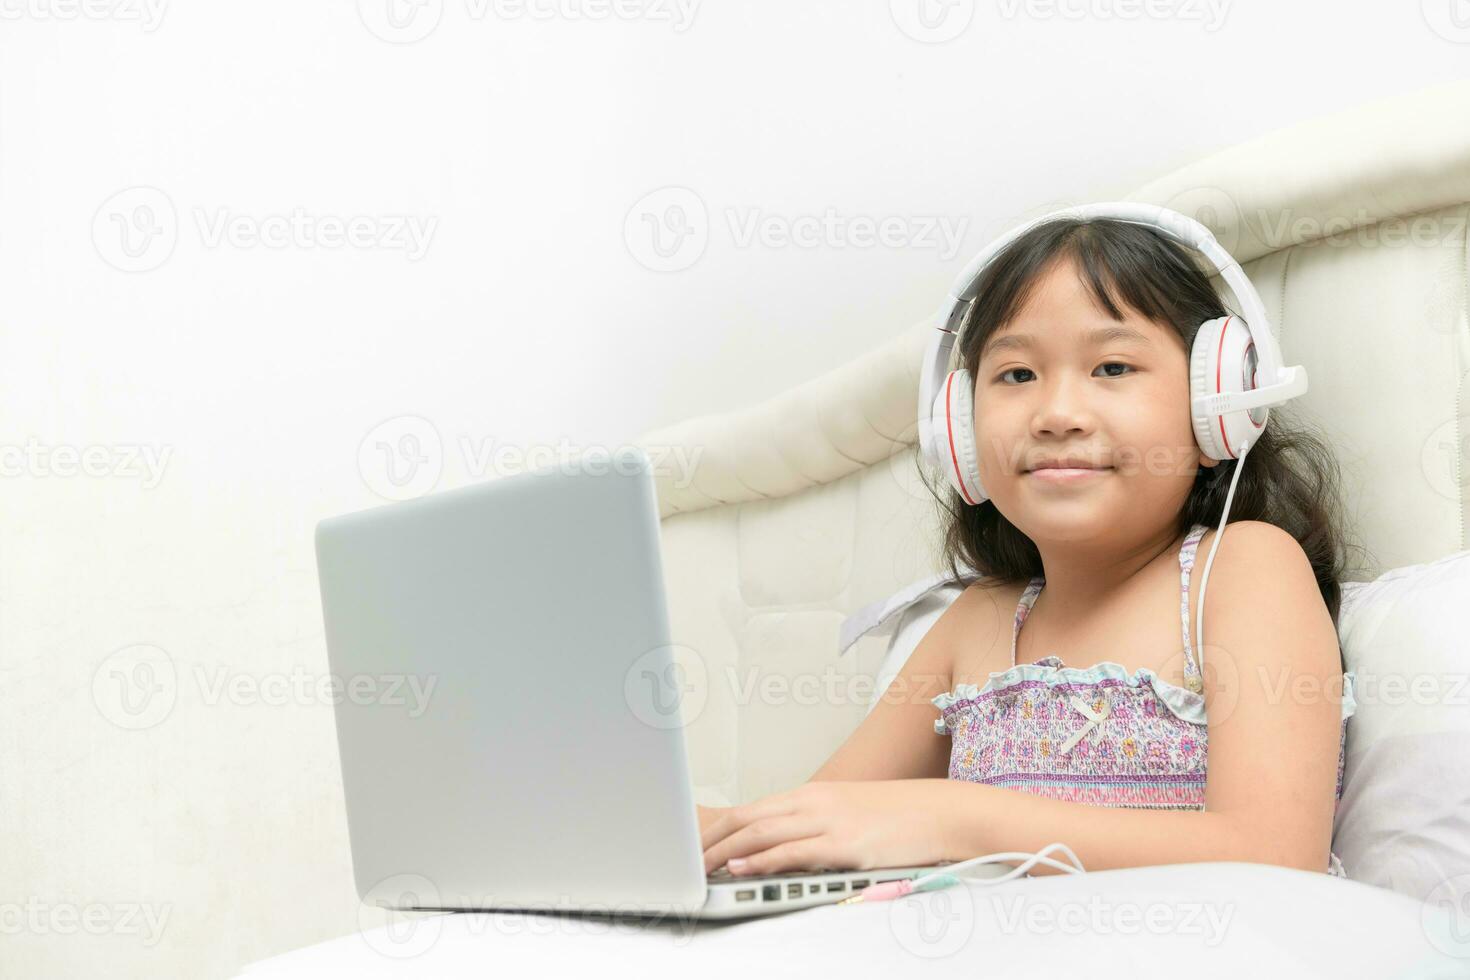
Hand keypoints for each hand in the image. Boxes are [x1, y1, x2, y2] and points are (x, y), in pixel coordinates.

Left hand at [701, 780, 947, 876]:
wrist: (941, 812)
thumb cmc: (897, 818)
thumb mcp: (846, 814)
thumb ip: (812, 827)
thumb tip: (781, 848)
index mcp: (811, 794)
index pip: (750, 809)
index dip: (717, 828)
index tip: (695, 847)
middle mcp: (813, 802)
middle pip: (747, 818)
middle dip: (711, 840)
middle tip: (685, 861)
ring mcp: (829, 821)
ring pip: (763, 832)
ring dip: (727, 852)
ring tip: (701, 868)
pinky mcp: (845, 843)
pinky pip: (794, 850)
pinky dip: (763, 860)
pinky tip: (743, 869)